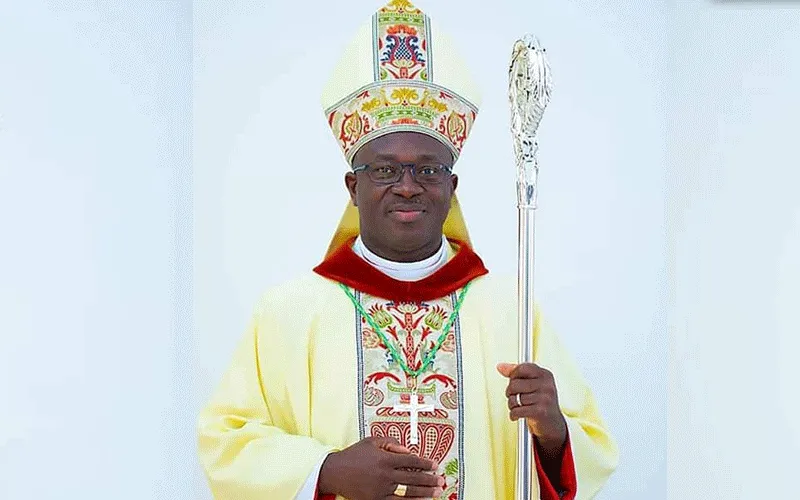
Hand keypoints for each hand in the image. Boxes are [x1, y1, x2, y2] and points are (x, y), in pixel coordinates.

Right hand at [318, 436, 444, 498]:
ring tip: (436, 492)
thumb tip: (408, 450)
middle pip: (413, 478)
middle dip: (430, 479)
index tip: (435, 465)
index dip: (425, 463)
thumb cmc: (353, 455)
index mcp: (385, 458)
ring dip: (424, 493)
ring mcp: (381, 489)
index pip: (411, 461)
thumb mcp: (371, 442)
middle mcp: (385, 474)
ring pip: (408, 492)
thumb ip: (391, 443)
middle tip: (441, 481)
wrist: (334, 472)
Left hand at [497, 362, 566, 451]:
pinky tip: (516, 415)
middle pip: (515, 384)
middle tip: (515, 397)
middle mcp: (547, 385)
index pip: (522, 368)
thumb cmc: (540, 402)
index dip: (513, 375)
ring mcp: (545, 398)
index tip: (513, 381)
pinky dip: (513, 414)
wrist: (553, 424)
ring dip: (512, 405)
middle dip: (510, 392)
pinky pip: (517, 410)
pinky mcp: (540, 411)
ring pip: (515, 398)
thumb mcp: (532, 383)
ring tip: (518, 407)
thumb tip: (500, 366)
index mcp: (545, 375)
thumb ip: (517, 373)